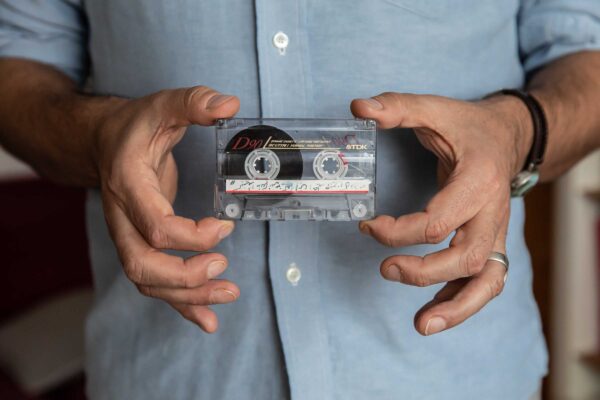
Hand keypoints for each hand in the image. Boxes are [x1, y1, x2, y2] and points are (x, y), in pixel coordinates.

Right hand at [94, 86, 239, 332]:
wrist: (103, 142)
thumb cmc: (135, 127)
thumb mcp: (163, 105)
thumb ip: (193, 102)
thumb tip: (229, 104)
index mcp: (128, 185)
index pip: (155, 226)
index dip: (192, 236)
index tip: (224, 225)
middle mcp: (122, 218)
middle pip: (143, 266)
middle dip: (185, 277)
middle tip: (223, 267)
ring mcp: (128, 235)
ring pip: (148, 281)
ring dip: (188, 297)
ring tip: (228, 295)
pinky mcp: (141, 243)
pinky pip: (156, 283)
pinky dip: (181, 305)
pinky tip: (208, 319)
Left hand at [351, 92, 531, 334]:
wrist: (508, 136)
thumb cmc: (469, 126)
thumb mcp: (436, 108)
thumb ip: (398, 107)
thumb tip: (359, 108)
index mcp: (478, 180)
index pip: (440, 221)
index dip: (399, 231)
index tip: (369, 225)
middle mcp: (493, 211)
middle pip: (467, 257)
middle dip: (424, 272)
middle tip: (386, 269)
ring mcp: (497, 231)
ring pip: (488, 280)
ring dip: (457, 308)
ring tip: (422, 325)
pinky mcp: (492, 242)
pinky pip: (486, 282)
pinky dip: (463, 302)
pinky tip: (434, 313)